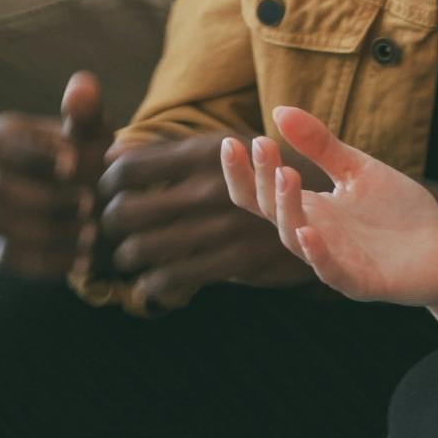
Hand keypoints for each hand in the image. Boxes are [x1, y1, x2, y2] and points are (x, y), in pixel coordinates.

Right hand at [0, 71, 105, 280]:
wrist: (90, 198)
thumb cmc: (88, 156)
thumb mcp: (93, 133)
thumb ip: (87, 112)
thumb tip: (82, 84)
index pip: (0, 144)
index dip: (34, 154)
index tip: (74, 163)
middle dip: (47, 199)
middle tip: (90, 205)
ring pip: (1, 227)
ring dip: (50, 233)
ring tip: (91, 235)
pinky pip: (10, 260)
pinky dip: (48, 262)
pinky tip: (82, 261)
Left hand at [100, 132, 312, 311]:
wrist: (333, 214)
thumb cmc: (269, 178)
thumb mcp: (228, 149)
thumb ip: (172, 152)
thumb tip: (112, 153)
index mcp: (204, 153)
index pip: (127, 168)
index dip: (105, 185)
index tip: (106, 198)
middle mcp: (209, 187)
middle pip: (124, 211)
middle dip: (107, 228)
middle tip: (110, 236)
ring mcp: (221, 226)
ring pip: (141, 250)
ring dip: (129, 261)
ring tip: (133, 262)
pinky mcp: (235, 260)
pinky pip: (170, 280)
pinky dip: (155, 289)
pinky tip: (159, 287)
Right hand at [227, 107, 437, 309]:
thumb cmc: (399, 212)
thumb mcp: (358, 169)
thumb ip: (321, 145)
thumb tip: (279, 109)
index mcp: (310, 209)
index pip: (261, 194)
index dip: (242, 173)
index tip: (232, 142)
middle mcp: (314, 236)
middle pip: (272, 212)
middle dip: (262, 179)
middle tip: (261, 145)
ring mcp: (336, 260)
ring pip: (296, 239)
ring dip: (287, 209)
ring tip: (286, 175)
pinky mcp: (363, 282)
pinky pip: (333, 272)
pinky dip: (318, 255)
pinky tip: (309, 232)